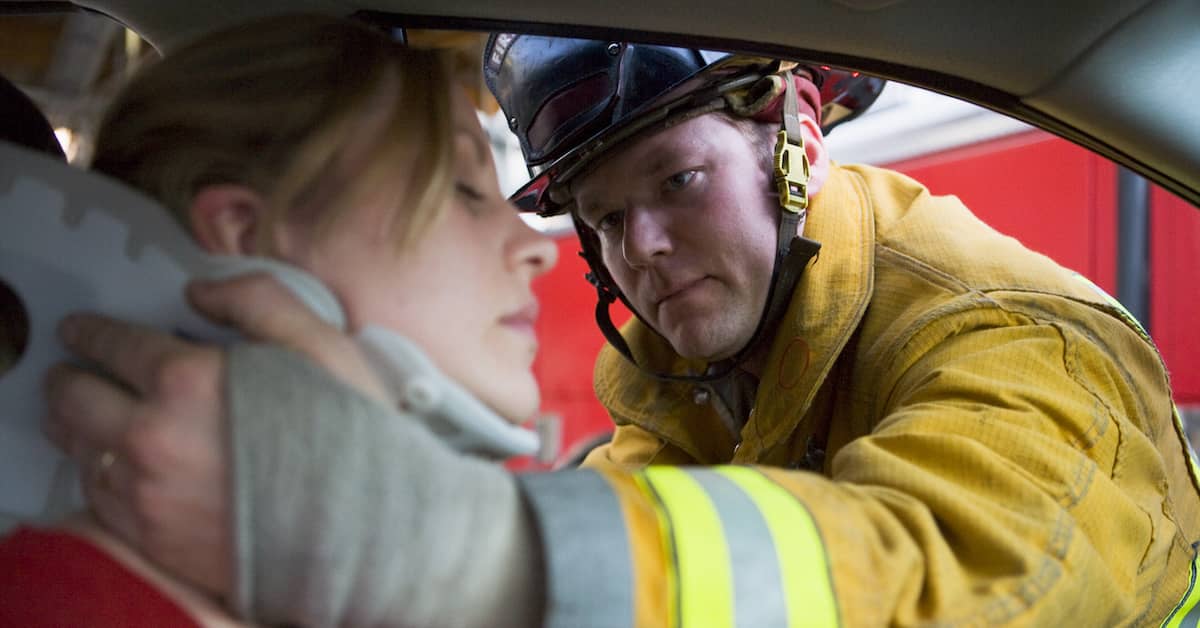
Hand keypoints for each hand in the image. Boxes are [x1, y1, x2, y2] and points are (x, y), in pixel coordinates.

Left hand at [42, 273, 386, 596]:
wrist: (367, 531)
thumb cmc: (352, 437)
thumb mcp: (322, 345)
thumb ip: (258, 299)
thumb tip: (201, 291)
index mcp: (188, 381)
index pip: (115, 344)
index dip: (92, 331)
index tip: (82, 329)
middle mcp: (153, 437)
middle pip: (76, 398)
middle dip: (69, 377)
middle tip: (70, 370)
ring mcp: (148, 494)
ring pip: (80, 451)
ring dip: (76, 427)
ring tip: (81, 416)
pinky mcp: (154, 539)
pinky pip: (98, 500)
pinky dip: (97, 475)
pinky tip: (114, 467)